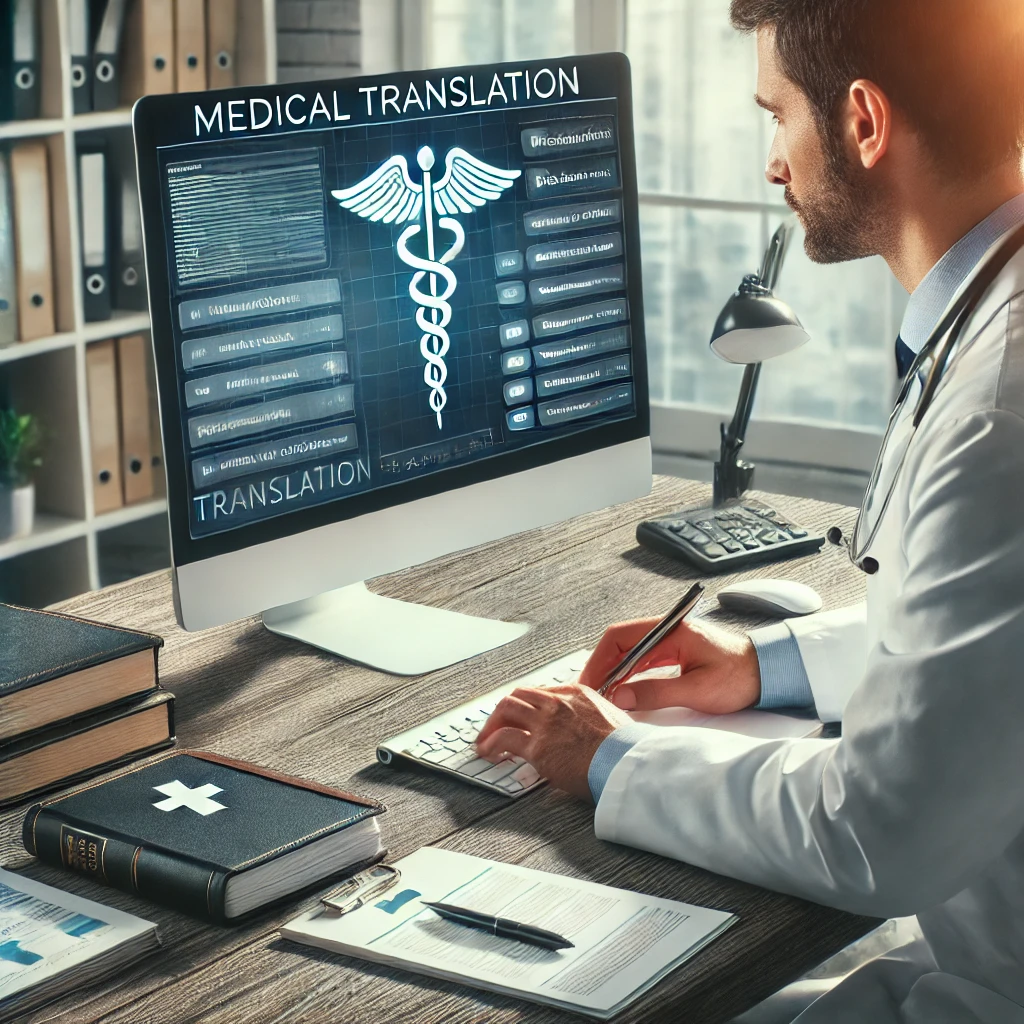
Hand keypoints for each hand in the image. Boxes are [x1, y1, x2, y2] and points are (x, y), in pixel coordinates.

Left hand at [474, 684, 633, 801]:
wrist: (626, 763)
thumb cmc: (625, 749)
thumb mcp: (613, 720)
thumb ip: (593, 718)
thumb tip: (590, 730)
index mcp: (577, 694)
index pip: (541, 692)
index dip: (526, 705)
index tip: (519, 716)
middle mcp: (558, 703)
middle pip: (519, 696)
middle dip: (503, 710)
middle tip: (496, 725)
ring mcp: (545, 723)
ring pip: (506, 709)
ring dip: (491, 725)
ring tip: (486, 741)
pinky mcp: (537, 747)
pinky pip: (504, 738)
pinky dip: (491, 745)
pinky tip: (490, 754)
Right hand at [577, 617, 761, 713]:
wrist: (768, 673)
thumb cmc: (740, 676)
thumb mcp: (698, 690)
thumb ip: (657, 693)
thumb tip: (622, 697)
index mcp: (671, 631)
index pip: (620, 637)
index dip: (600, 660)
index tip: (590, 682)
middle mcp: (668, 630)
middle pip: (620, 643)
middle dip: (601, 667)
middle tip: (589, 691)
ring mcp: (670, 640)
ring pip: (628, 651)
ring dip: (613, 671)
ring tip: (601, 693)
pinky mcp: (674, 651)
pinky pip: (641, 658)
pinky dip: (627, 673)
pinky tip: (622, 689)